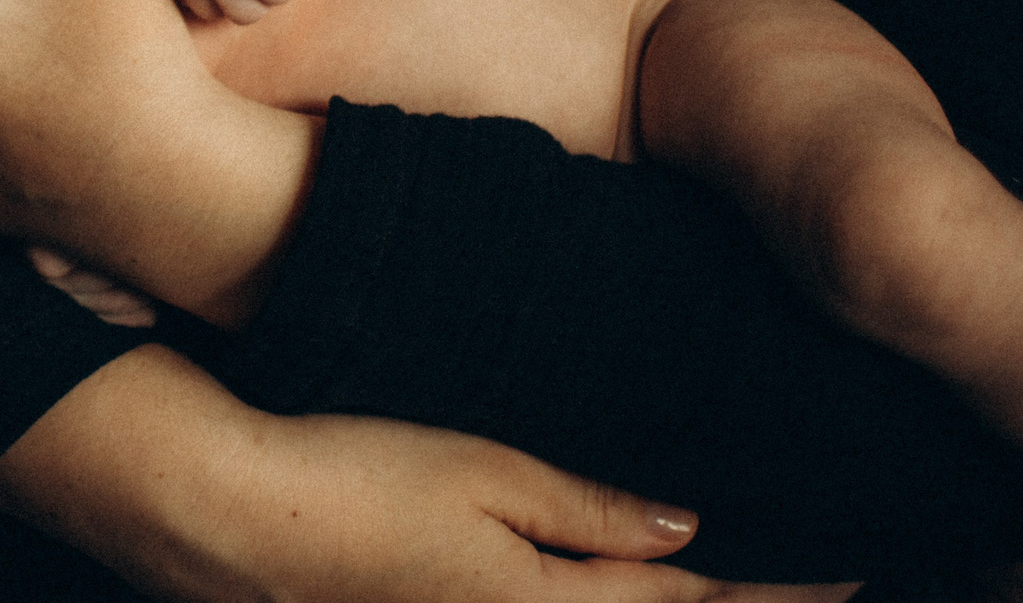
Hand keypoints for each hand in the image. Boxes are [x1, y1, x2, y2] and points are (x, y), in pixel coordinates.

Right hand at [0, 347, 859, 602]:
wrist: (210, 511)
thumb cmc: (341, 475)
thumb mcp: (477, 468)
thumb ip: (585, 510)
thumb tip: (686, 531)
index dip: (771, 599)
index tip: (846, 578)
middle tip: (784, 580)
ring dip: (641, 602)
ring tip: (682, 580)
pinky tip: (580, 581)